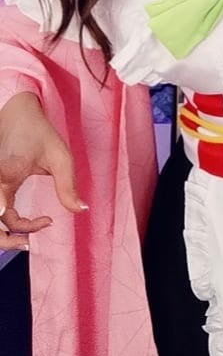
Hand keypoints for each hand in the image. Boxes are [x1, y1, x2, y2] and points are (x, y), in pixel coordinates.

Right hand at [0, 92, 86, 250]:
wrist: (20, 110)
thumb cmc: (40, 131)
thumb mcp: (60, 157)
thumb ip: (68, 185)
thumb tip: (81, 210)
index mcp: (4, 177)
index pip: (7, 218)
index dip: (27, 228)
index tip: (49, 221)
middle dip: (6, 241)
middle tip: (27, 244)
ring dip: (2, 232)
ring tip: (21, 239)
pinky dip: (1, 219)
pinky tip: (16, 223)